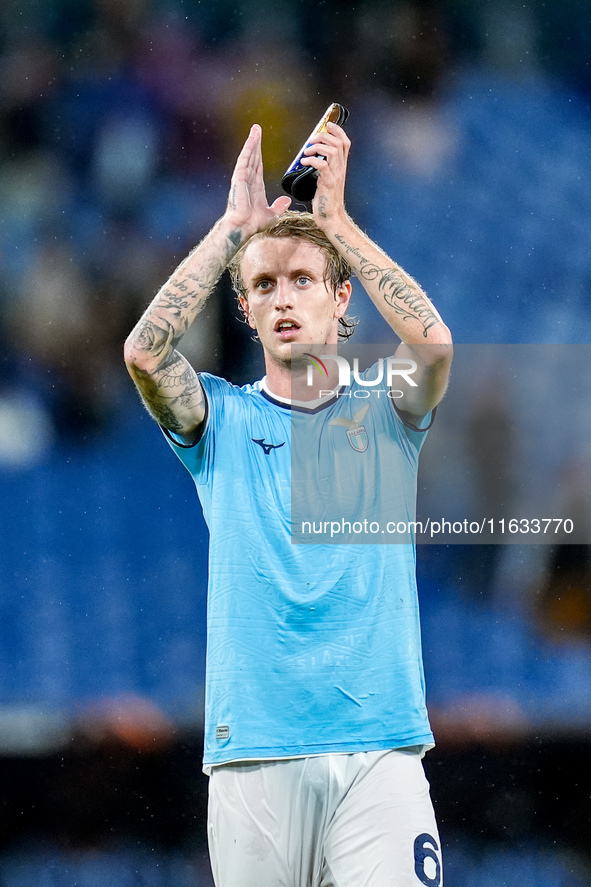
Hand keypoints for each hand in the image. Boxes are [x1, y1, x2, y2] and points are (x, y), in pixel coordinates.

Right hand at [224, 124, 291, 239]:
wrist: (243, 227)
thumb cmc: (253, 223)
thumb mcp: (271, 214)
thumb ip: (279, 206)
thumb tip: (287, 200)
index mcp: (256, 186)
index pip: (258, 165)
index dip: (260, 153)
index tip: (260, 144)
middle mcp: (249, 179)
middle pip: (253, 156)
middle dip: (256, 143)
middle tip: (257, 129)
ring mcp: (243, 177)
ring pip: (249, 155)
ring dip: (252, 141)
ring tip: (256, 129)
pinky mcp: (239, 177)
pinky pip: (245, 159)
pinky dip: (249, 148)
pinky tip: (252, 139)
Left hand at [300, 121, 350, 225]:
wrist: (331, 217)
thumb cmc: (326, 201)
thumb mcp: (327, 180)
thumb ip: (324, 168)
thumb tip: (313, 157)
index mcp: (341, 167)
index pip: (345, 142)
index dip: (338, 131)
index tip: (328, 125)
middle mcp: (340, 169)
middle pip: (338, 143)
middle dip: (324, 136)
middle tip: (312, 140)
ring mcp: (335, 176)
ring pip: (332, 151)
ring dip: (317, 147)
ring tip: (307, 152)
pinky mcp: (328, 183)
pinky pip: (322, 165)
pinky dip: (312, 160)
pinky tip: (304, 162)